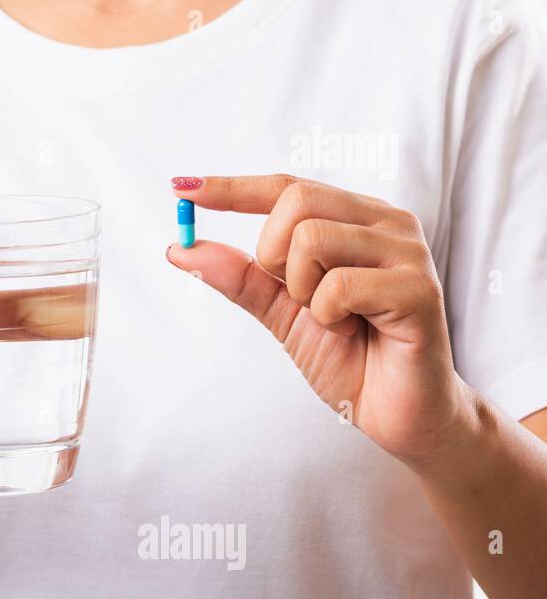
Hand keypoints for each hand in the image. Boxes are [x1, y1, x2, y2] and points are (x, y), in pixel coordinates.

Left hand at [166, 174, 474, 461]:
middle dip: (273, 255)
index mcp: (355, 218)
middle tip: (300, 298)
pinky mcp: (420, 289)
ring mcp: (408, 251)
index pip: (286, 186)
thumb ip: (238, 276)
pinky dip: (328, 315)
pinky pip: (338, 285)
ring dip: (303, 291)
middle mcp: (386, 222)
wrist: (395, 412)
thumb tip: (178, 248)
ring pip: (312, 239)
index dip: (232, 187)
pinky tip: (356, 330)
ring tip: (335, 318)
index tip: (181, 188)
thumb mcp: (280, 311)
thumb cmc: (348, 356)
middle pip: (295, 200)